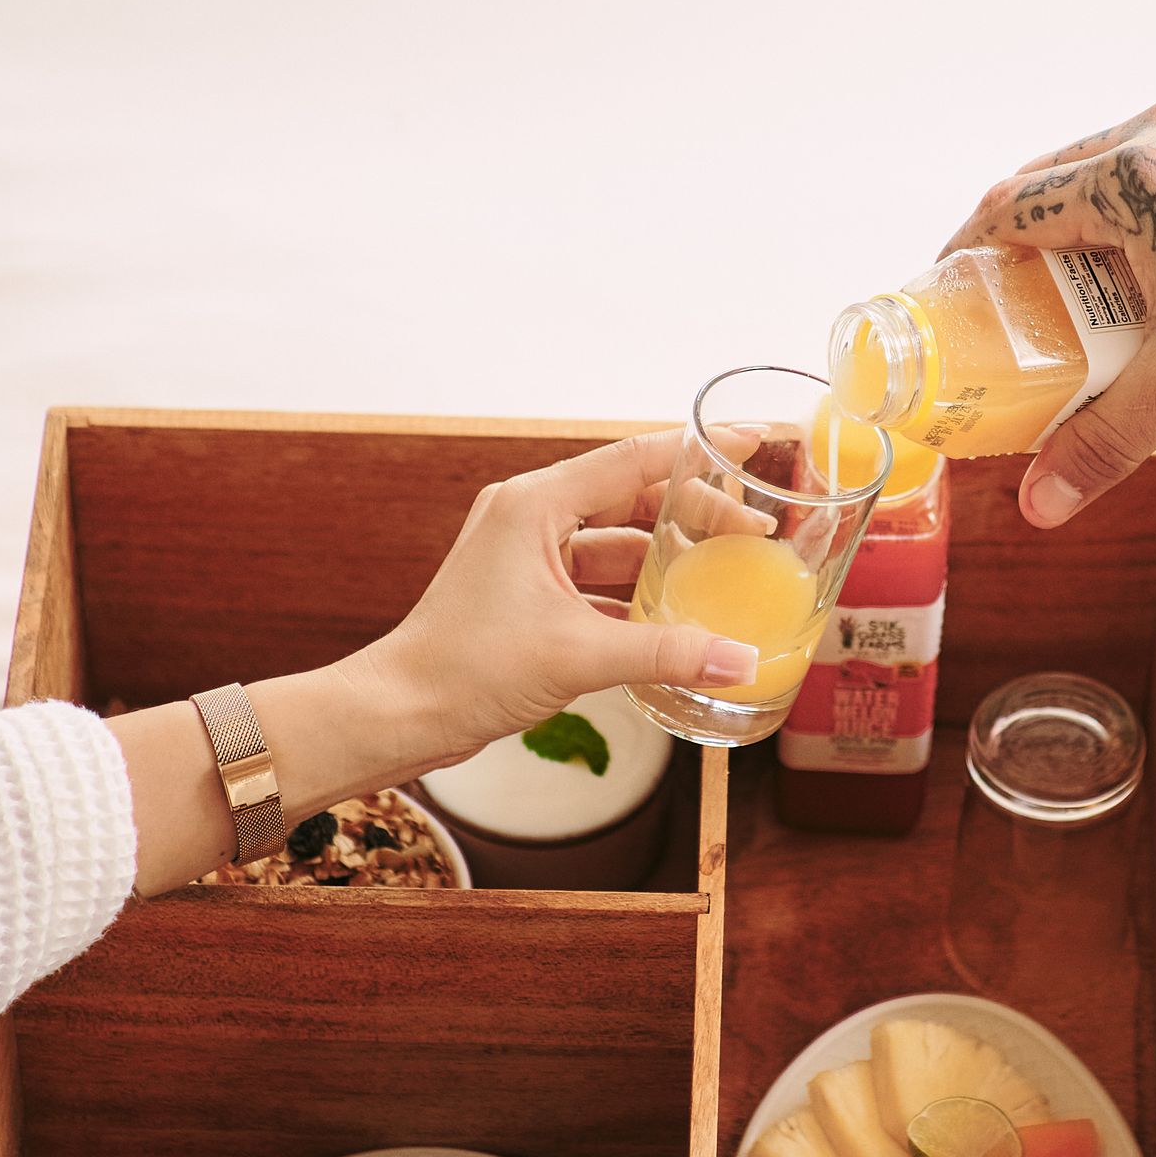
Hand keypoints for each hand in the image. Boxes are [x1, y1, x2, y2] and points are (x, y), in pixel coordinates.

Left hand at [364, 431, 758, 769]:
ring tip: (722, 571)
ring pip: (613, 541)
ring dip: (664, 556)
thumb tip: (740, 660)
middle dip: (693, 512)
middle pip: (630, 497)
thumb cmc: (466, 669)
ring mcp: (524, 555)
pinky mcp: (525, 594)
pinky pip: (594, 580)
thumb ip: (668, 653)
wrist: (402, 713)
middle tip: (754, 529)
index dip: (699, 450)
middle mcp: (529, 517)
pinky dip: (634, 594)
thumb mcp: (580, 656)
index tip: (752, 443)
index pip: (635, 459)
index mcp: (535, 504)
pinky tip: (675, 619)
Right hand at [943, 100, 1155, 524]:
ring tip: (1088, 287)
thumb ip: (1103, 440)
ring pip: (1123, 164)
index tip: (953, 289)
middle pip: (1060, 177)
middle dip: (1027, 239)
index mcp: (1131, 175)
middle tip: (1013, 298)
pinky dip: (1154, 209)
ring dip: (1091, 221)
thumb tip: (1039, 504)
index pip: (1013, 206)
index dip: (970, 252)